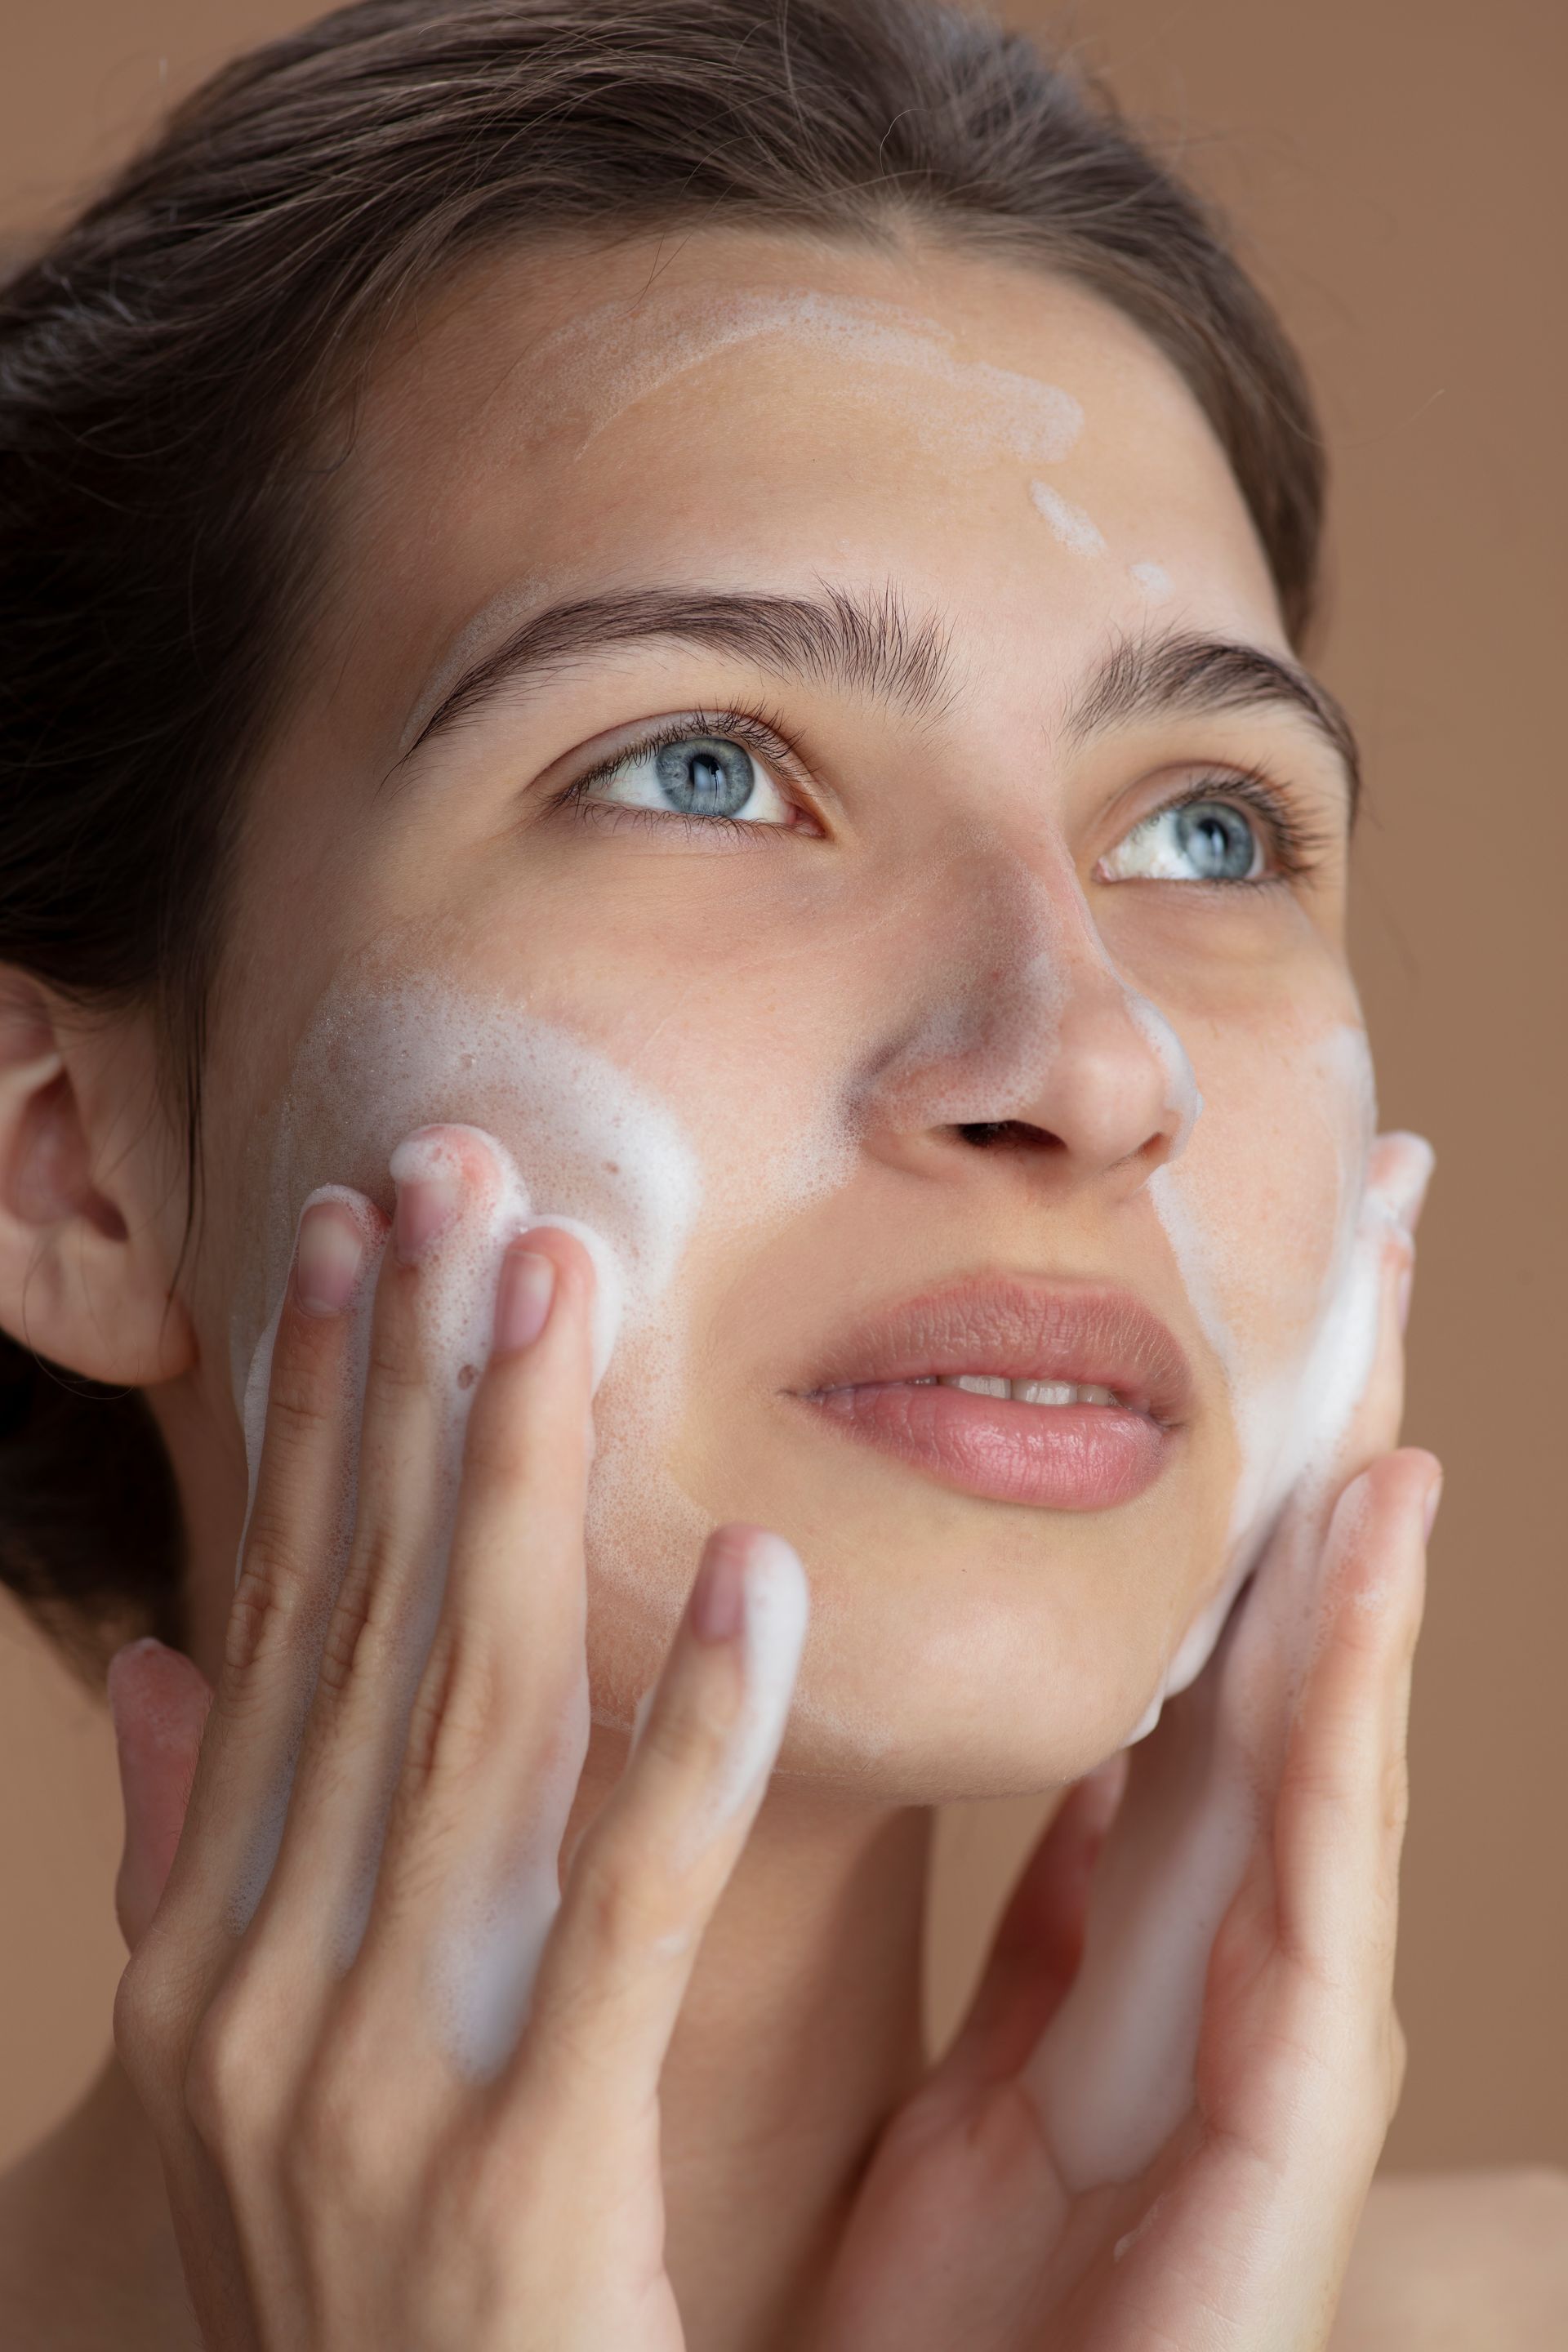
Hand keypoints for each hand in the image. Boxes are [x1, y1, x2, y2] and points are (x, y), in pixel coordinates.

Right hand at [108, 1126, 806, 2350]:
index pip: (283, 1627)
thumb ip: (213, 1866)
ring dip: (522, 1484)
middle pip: (367, 1625)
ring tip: (569, 1288)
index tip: (356, 1237)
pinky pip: (625, 1913)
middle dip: (413, 1382)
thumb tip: (153, 1671)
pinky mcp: (526, 2185)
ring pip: (471, 1719)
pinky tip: (759, 1578)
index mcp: (217, 1956)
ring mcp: (376, 2091)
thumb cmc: (373, 2301)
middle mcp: (262, 1998)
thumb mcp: (258, 2080)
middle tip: (460, 1173)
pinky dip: (691, 1735)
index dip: (319, 1418)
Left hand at [816, 1135, 1437, 2350]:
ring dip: (1356, 1537)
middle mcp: (1208, 1960)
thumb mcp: (960, 2056)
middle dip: (1329, 1434)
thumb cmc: (918, 2315)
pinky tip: (1359, 1554)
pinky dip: (1336, 1718)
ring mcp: (1255, 2051)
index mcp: (1120, 1932)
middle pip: (1275, 1651)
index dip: (1231, 1464)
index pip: (1187, 1650)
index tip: (1253, 1277)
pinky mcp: (1269, 2159)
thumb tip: (979, 1690)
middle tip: (1380, 1209)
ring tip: (1387, 1332)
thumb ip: (987, 1881)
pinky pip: (1301, 1896)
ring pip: (1317, 1737)